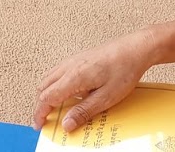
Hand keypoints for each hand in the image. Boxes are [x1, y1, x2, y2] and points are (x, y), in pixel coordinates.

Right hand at [33, 33, 157, 132]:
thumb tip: (67, 124)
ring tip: (55, 108)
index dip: (40, 113)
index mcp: (73, 77)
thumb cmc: (124, 69)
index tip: (39, 124)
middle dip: (41, 105)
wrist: (135, 49)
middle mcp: (69, 67)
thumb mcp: (106, 98)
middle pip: (43, 88)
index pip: (47, 98)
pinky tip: (68, 92)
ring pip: (49, 79)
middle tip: (45, 119)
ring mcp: (73, 61)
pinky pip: (58, 72)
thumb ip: (84, 111)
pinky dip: (55, 85)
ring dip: (47, 94)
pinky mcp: (79, 58)